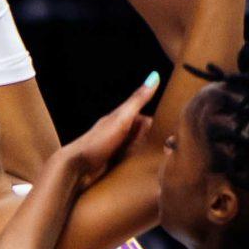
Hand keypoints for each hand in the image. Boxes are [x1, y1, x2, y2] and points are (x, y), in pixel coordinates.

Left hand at [55, 72, 162, 189]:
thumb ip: (138, 100)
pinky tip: (147, 171)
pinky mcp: (113, 165)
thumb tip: (155, 76)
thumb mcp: (121, 119)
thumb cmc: (97, 142)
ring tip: (163, 162)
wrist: (74, 169)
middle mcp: (119, 133)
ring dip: (147, 154)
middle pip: (144, 136)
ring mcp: (116, 150)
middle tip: (170, 151)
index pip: (147, 120)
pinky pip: (132, 163)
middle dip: (155, 142)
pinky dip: (139, 165)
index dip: (159, 126)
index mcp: (121, 119)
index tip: (174, 134)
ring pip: (139, 150)